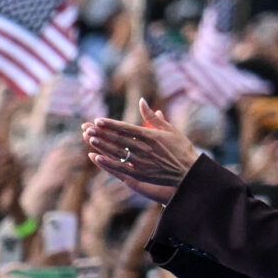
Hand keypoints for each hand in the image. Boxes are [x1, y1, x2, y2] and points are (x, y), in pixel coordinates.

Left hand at [84, 100, 199, 195]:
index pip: (127, 129)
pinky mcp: (141, 175)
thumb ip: (153, 117)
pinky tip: (96, 157)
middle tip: (87, 128)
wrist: (190, 173)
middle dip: (102, 133)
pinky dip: (107, 163)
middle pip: (119, 140)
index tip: (98, 120)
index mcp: (152, 136)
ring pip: (117, 152)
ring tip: (89, 138)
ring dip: (102, 145)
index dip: (111, 124)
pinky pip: (120, 168)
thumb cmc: (181, 149)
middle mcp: (145, 149)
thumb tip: (142, 101)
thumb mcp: (170, 130)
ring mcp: (142, 163)